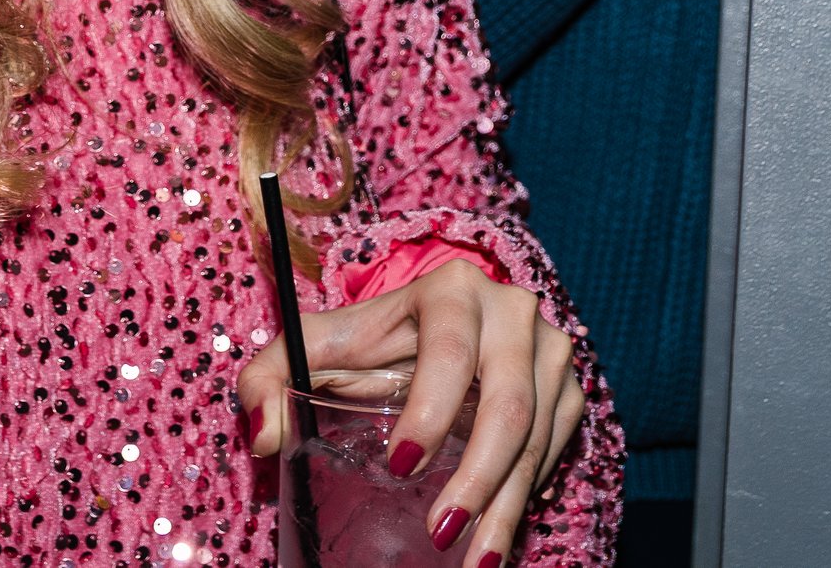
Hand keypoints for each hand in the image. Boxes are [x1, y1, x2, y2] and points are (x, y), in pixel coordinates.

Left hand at [238, 261, 585, 564]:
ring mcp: (549, 351)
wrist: (429, 326)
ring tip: (474, 561)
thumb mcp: (310, 348)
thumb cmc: (366, 342)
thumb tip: (262, 439)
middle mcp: (512, 311)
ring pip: (536, 438)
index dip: (429, 412)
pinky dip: (524, 498)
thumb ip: (267, 381)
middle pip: (507, 406)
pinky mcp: (568, 389)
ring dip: (505, 507)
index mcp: (450, 290)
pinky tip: (495, 536)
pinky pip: (554, 450)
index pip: (450, 353)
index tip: (399, 467)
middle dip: (477, 480)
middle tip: (442, 534)